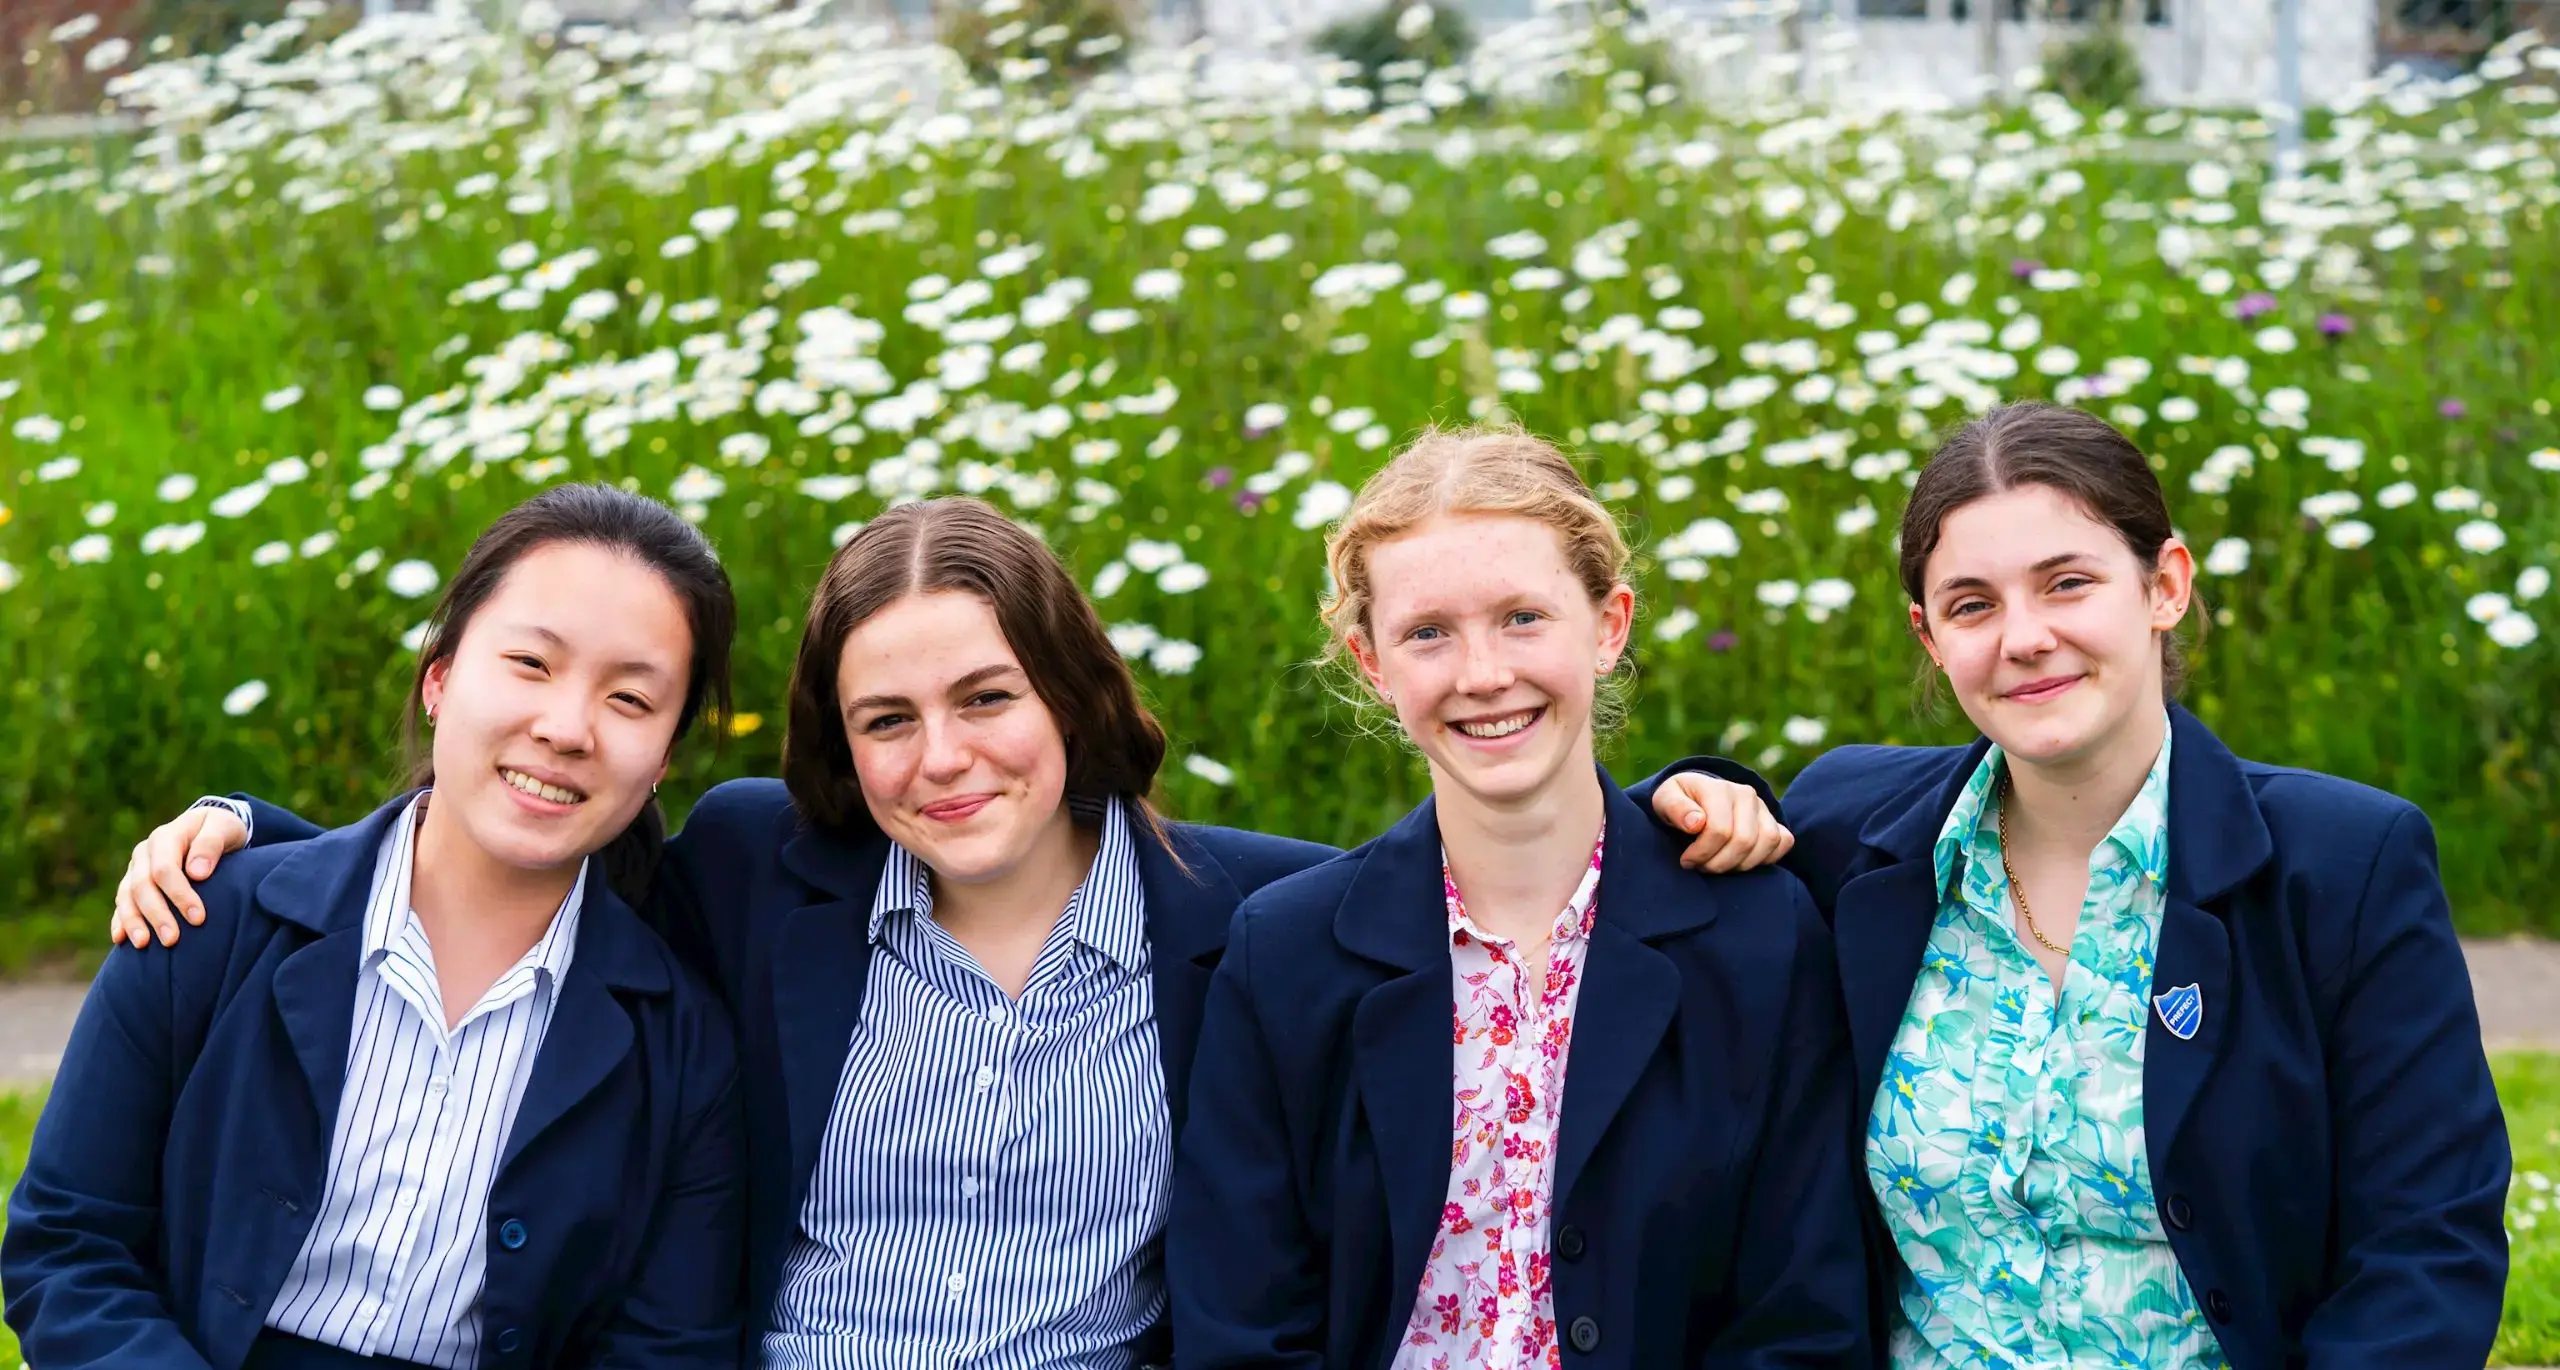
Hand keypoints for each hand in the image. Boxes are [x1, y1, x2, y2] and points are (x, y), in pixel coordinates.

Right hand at [110, 806, 246, 948]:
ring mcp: (135, 868)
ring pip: (126, 896)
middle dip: (157, 914)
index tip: (198, 918)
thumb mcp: (224, 827)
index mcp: (165, 837)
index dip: (179, 894)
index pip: (165, 869)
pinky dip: (120, 921)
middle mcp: (145, 853)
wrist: (211, 827)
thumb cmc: (221, 829)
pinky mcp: (132, 882)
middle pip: (143, 886)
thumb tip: (197, 873)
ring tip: (143, 944)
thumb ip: (211, 844)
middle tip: (172, 940)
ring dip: (134, 921)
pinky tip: (121, 939)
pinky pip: (121, 903)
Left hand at [1651, 772, 1794, 873]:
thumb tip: (1695, 823)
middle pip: (1744, 840)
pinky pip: (1784, 842)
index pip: (1720, 830)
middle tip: (1701, 867)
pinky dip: (1766, 858)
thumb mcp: (1664, 800)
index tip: (1686, 861)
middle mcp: (1746, 795)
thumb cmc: (1678, 801)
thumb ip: (1675, 808)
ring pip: (1767, 842)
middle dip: (1719, 863)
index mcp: (1718, 788)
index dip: (1702, 853)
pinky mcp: (1774, 820)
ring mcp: (1763, 807)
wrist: (1695, 796)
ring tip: (1718, 865)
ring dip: (1741, 864)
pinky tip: (1741, 861)